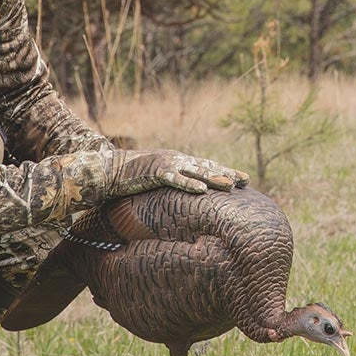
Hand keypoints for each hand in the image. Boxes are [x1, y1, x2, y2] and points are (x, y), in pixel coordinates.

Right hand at [108, 149, 249, 196]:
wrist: (109, 169)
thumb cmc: (131, 176)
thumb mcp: (156, 177)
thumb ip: (172, 182)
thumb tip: (186, 196)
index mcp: (177, 160)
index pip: (206, 165)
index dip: (225, 171)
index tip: (243, 179)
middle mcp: (176, 159)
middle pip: (207, 167)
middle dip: (227, 173)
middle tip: (246, 181)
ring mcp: (166, 164)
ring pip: (195, 171)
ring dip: (214, 178)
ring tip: (231, 185)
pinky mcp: (154, 171)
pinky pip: (175, 179)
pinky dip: (188, 184)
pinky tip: (201, 190)